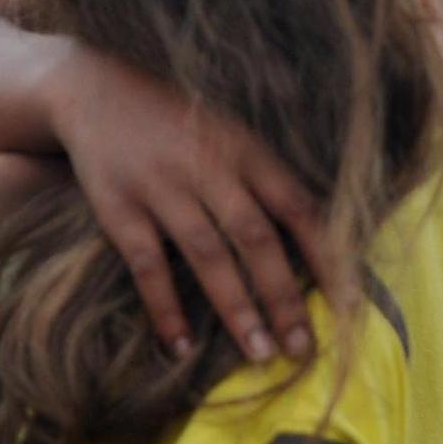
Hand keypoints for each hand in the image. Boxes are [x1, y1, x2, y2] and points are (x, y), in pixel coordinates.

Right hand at [45, 42, 347, 363]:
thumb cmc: (177, 121)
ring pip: (207, 255)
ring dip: (236, 308)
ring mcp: (162, 186)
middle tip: (301, 348)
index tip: (348, 303)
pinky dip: (166, 308)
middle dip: (283, 296)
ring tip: (259, 354)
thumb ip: (265, 179)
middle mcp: (208, 166)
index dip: (327, 254)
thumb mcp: (229, 133)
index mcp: (245, 148)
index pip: (298, 205)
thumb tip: (321, 240)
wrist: (94, 90)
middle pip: (256, 237)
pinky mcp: (119, 207)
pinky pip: (147, 266)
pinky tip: (181, 346)